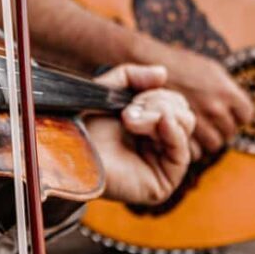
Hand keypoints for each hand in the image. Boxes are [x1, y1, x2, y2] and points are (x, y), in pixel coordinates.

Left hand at [85, 64, 197, 205]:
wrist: (69, 152)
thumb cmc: (82, 127)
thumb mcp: (106, 90)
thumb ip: (131, 76)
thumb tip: (163, 73)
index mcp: (147, 125)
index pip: (174, 102)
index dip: (156, 95)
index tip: (131, 101)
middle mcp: (157, 145)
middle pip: (183, 111)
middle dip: (157, 103)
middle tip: (128, 113)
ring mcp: (162, 163)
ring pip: (185, 124)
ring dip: (159, 114)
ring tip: (130, 121)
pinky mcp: (163, 181)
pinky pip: (182, 150)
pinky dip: (172, 131)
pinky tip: (160, 123)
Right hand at [147, 40, 254, 152]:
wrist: (146, 63)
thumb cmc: (178, 64)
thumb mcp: (210, 68)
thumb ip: (226, 87)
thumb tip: (237, 103)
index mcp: (226, 91)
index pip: (246, 114)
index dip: (238, 115)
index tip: (230, 114)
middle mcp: (214, 108)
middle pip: (230, 132)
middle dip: (222, 129)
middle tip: (211, 124)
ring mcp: (197, 121)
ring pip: (213, 144)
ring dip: (207, 141)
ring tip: (198, 133)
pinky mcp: (178, 131)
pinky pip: (194, 151)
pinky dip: (191, 147)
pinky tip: (184, 136)